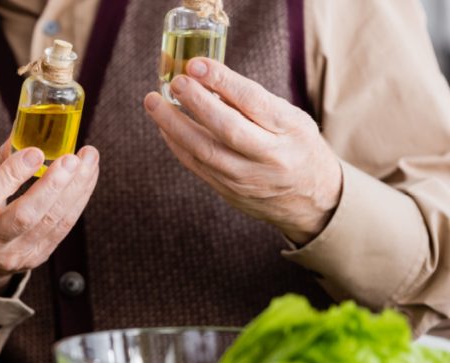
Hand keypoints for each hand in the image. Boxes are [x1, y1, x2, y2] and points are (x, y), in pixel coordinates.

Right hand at [0, 142, 99, 293]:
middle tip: (72, 158)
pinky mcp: (33, 258)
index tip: (35, 152)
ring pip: (49, 223)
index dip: (12, 175)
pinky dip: (77, 202)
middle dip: (52, 185)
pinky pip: (60, 230)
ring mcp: (12, 255)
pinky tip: (86, 179)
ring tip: (88, 161)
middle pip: (24, 216)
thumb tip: (27, 126)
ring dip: (74, 190)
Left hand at [144, 58, 342, 244]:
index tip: (196, 64)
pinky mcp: (228, 191)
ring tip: (153, 102)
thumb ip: (253, 102)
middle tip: (174, 82)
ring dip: (173, 125)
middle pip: (227, 128)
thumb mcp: (290, 118)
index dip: (222, 81)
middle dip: (196, 102)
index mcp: (290, 129)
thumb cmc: (295, 145)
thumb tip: (206, 76)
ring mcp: (246, 178)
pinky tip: (163, 126)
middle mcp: (269, 156)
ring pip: (204, 151)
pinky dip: (176, 143)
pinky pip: (195, 165)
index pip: (253, 101)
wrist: (308, 198)